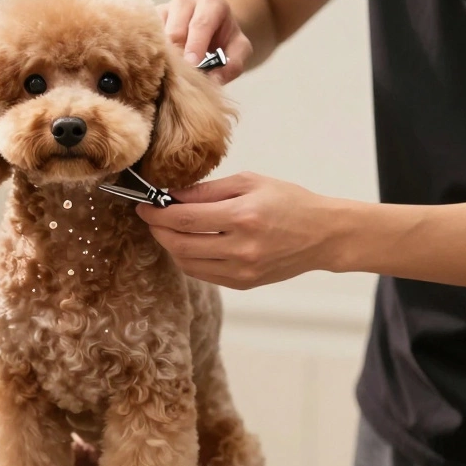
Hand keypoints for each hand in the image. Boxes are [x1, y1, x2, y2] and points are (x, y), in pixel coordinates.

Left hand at [136, 173, 339, 289]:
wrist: (322, 234)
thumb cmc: (289, 202)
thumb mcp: (250, 182)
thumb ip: (207, 190)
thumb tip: (171, 195)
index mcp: (242, 216)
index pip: (184, 218)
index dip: (157, 213)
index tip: (143, 205)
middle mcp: (241, 247)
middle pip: (180, 244)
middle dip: (158, 230)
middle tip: (150, 217)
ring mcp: (242, 270)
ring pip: (187, 263)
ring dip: (170, 246)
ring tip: (167, 230)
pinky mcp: (243, 284)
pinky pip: (203, 274)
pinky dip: (188, 259)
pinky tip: (188, 244)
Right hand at [157, 0, 251, 84]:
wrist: (209, 25)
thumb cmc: (223, 39)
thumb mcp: (239, 49)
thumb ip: (233, 64)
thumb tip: (214, 80)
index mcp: (211, 3)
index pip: (200, 24)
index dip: (195, 46)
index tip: (192, 65)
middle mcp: (184, 1)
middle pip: (174, 30)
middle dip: (177, 54)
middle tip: (179, 76)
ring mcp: (163, 9)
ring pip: (155, 34)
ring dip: (160, 56)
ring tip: (166, 74)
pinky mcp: (148, 20)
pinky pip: (143, 37)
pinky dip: (148, 54)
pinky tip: (154, 67)